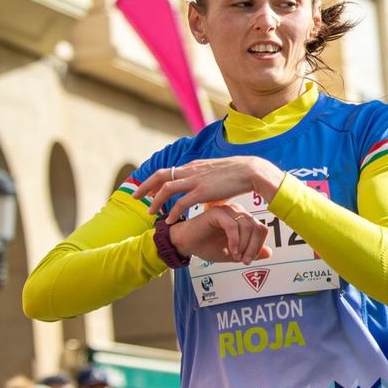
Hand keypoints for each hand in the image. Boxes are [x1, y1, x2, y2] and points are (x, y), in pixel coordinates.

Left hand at [132, 156, 285, 223]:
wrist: (251, 171)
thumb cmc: (239, 175)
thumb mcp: (218, 178)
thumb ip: (207, 188)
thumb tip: (205, 202)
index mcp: (195, 166)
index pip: (169, 171)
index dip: (156, 181)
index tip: (148, 190)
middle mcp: (191, 170)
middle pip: (161, 176)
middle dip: (145, 186)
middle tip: (135, 196)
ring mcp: (196, 180)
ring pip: (167, 189)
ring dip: (155, 201)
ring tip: (149, 212)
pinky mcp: (202, 191)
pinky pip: (181, 203)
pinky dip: (172, 212)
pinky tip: (168, 221)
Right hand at [168, 202, 271, 264]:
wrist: (186, 244)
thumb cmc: (207, 246)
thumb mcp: (233, 253)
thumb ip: (250, 253)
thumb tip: (269, 253)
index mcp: (243, 219)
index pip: (261, 229)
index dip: (258, 246)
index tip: (248, 260)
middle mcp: (238, 212)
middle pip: (257, 228)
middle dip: (253, 248)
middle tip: (244, 261)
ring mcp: (228, 210)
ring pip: (247, 227)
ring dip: (244, 246)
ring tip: (235, 257)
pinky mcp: (217, 212)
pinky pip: (233, 226)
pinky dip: (235, 241)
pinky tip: (231, 251)